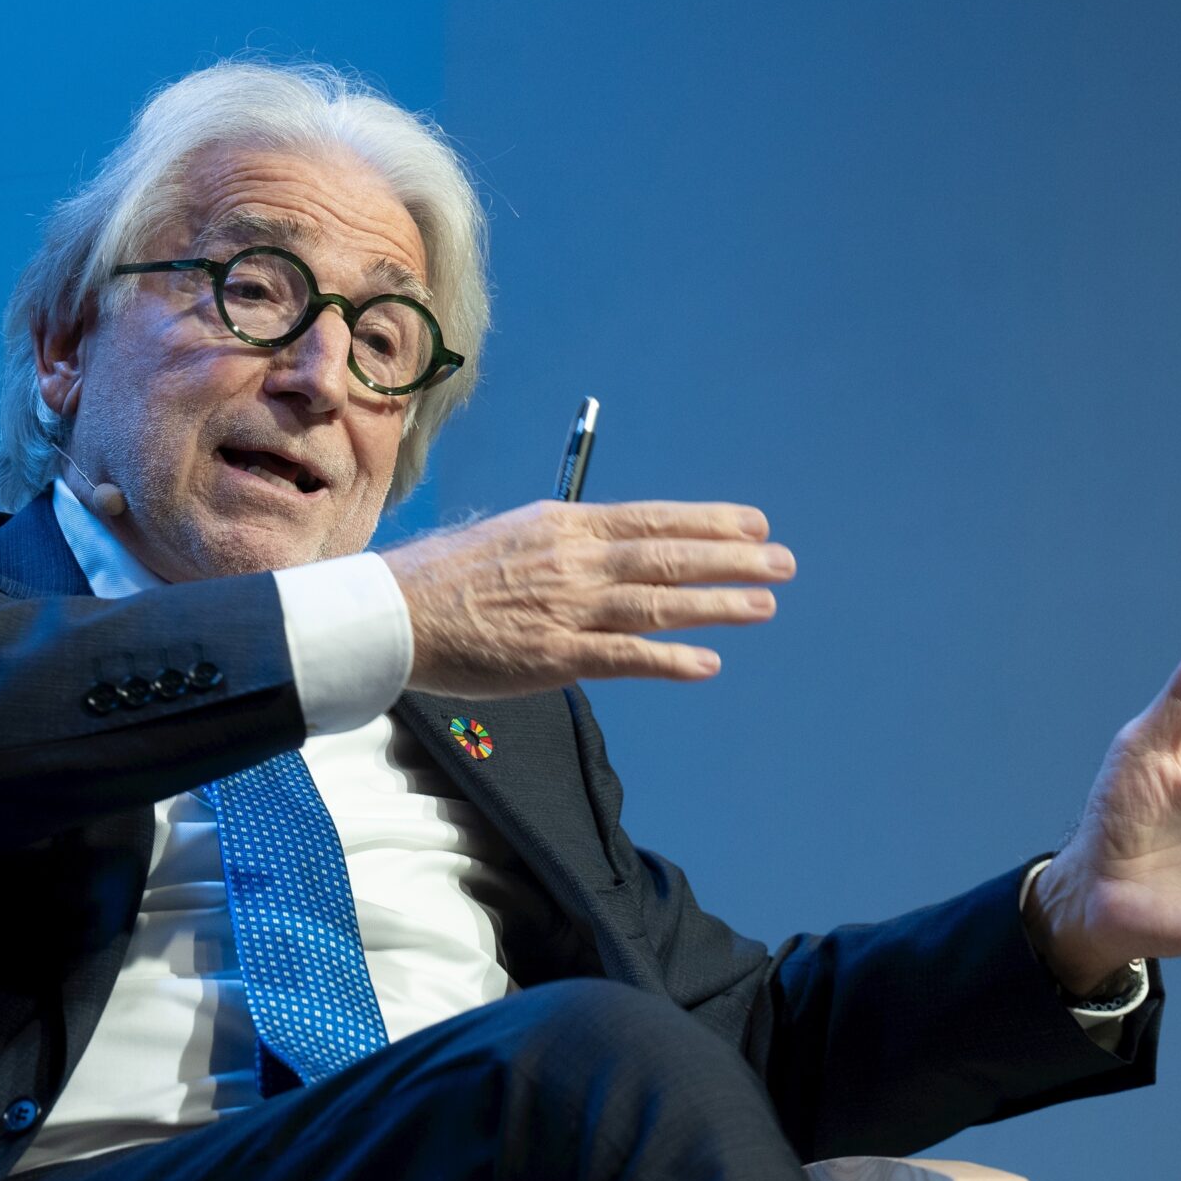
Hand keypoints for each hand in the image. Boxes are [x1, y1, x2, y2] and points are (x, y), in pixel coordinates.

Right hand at [380, 500, 794, 697]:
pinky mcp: (554, 656)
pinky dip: (669, 659)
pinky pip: (624, 657)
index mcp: (564, 525)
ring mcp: (567, 609)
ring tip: (763, 604)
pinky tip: (706, 662)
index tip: (753, 524)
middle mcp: (574, 561)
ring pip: (659, 603)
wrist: (398, 611)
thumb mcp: (511, 534)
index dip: (708, 521)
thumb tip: (605, 544)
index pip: (653, 518)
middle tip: (782, 562)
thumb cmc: (447, 576)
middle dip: (732, 558)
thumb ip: (562, 541)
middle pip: (669, 556)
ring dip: (718, 604)